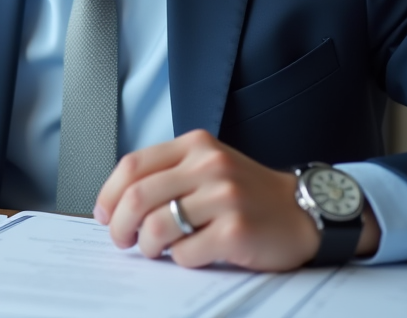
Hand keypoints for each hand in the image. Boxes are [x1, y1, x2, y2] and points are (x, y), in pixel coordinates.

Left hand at [93, 130, 379, 270]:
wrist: (302, 211)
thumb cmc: (248, 193)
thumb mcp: (208, 167)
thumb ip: (168, 174)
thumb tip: (115, 202)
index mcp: (195, 145)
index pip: (133, 165)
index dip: (109, 194)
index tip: (103, 214)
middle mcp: (209, 165)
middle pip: (138, 197)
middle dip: (120, 226)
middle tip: (122, 240)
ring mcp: (224, 196)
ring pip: (157, 227)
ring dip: (147, 247)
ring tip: (155, 250)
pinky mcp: (236, 230)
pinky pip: (186, 253)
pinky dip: (181, 260)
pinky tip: (193, 254)